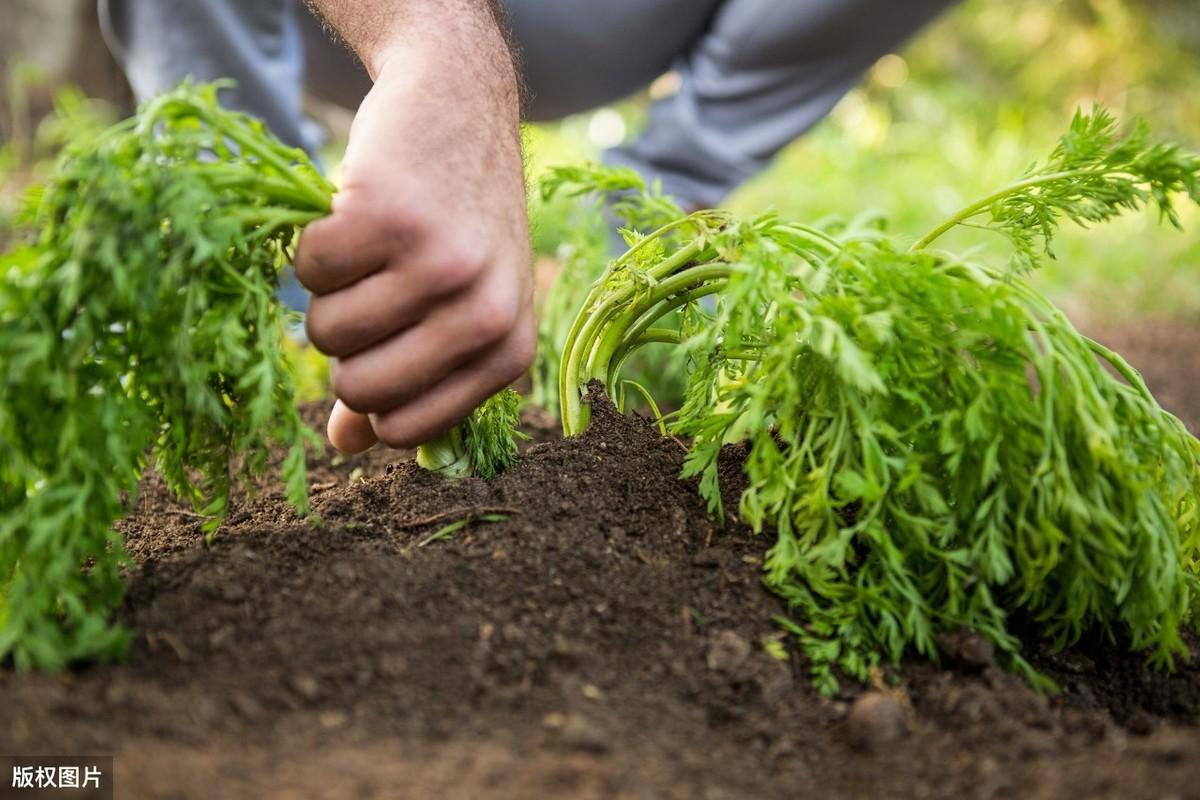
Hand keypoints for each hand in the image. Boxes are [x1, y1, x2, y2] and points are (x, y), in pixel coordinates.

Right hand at [294, 14, 533, 452]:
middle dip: (341, 348)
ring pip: (326, 332)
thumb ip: (406, 380)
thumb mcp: (456, 306)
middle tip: (366, 291)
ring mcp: (441, 263)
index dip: (372, 393)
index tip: (380, 344)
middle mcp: (485, 314)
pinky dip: (311, 245)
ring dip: (324, 294)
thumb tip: (344, 447)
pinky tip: (351, 213)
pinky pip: (307, 270)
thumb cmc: (456, 220)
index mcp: (508, 351)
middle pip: (360, 388)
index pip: (407, 429)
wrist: (459, 105)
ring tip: (365, 250)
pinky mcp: (391, 216)